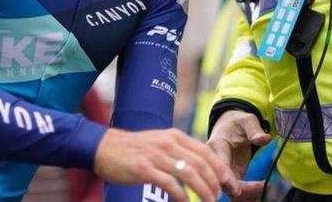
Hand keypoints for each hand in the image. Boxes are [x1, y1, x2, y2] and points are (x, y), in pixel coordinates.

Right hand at [94, 127, 232, 201]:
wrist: (104, 147)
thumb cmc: (134, 149)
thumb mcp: (160, 142)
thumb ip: (179, 153)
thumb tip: (200, 171)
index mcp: (175, 136)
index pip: (205, 151)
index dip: (219, 168)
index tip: (227, 182)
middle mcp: (168, 143)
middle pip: (200, 164)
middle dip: (213, 182)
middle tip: (217, 196)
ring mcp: (156, 155)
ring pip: (189, 173)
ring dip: (202, 190)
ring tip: (208, 201)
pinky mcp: (144, 169)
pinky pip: (169, 183)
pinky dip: (182, 195)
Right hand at [207, 110, 271, 199]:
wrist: (230, 127)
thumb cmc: (237, 123)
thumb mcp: (247, 120)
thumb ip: (254, 129)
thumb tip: (264, 139)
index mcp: (216, 147)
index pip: (219, 167)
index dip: (227, 180)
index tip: (238, 191)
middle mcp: (215, 164)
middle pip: (223, 185)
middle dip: (242, 191)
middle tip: (263, 185)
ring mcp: (222, 174)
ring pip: (229, 193)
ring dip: (246, 197)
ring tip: (264, 187)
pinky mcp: (230, 179)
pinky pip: (235, 194)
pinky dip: (247, 197)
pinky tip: (260, 190)